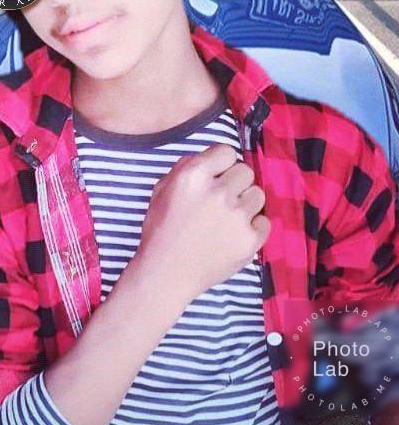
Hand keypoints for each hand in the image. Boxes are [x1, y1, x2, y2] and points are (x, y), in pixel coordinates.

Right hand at [135, 143, 270, 308]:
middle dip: (234, 183)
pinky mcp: (250, 240)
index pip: (227, 151)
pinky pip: (264, 222)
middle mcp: (219, 192)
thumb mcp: (162, 190)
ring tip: (228, 219)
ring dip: (245, 203)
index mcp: (194, 175)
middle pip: (245, 171)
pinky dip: (253, 227)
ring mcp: (237, 216)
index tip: (215, 176)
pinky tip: (234, 235)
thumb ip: (186, 168)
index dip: (221, 163)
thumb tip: (211, 161)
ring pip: (258, 195)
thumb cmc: (160, 230)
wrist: (167, 273)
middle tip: (221, 200)